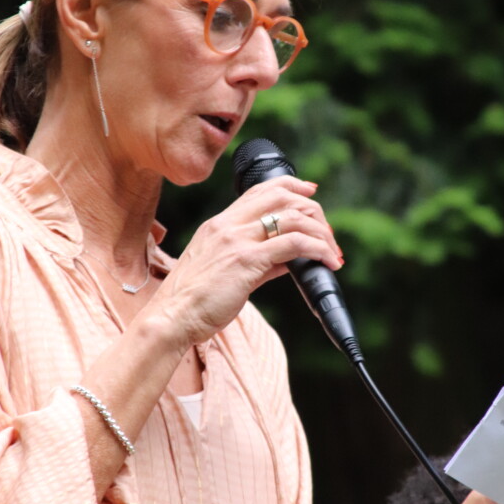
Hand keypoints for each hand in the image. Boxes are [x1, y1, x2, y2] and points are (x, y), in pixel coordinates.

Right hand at [147, 176, 342, 347]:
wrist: (171, 317)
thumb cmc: (193, 302)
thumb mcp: (225, 272)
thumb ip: (258, 261)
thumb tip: (289, 260)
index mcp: (219, 225)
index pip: (259, 191)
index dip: (291, 186)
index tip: (310, 193)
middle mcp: (228, 226)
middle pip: (281, 196)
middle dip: (313, 211)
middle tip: (327, 234)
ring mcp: (236, 240)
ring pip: (292, 217)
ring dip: (321, 233)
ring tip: (332, 252)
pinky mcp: (246, 260)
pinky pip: (293, 244)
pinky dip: (317, 249)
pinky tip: (326, 261)